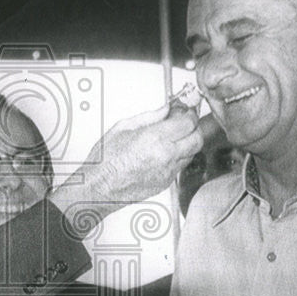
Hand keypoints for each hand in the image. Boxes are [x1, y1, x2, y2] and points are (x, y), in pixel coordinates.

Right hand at [50, 105, 204, 231]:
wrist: (99, 187)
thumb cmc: (105, 160)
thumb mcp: (124, 127)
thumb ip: (150, 116)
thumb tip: (166, 109)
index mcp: (154, 138)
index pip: (188, 122)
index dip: (189, 112)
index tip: (185, 108)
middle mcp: (165, 155)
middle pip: (197, 138)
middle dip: (194, 127)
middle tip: (185, 121)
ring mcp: (168, 171)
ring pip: (192, 153)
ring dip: (188, 142)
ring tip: (174, 136)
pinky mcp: (166, 182)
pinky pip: (181, 166)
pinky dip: (179, 156)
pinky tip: (166, 151)